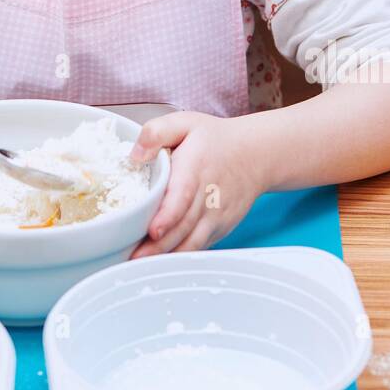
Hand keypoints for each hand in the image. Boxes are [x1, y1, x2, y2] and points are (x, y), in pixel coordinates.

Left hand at [127, 112, 262, 258]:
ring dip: (167, 256)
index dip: (168, 216)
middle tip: (133, 258)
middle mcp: (208, 197)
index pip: (182, 197)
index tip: (152, 230)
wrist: (256, 155)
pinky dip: (180, 257)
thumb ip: (157, 132)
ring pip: (191, 243)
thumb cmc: (216, 140)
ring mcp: (216, 217)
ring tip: (141, 266)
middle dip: (157, 246)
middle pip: (183, 227)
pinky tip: (160, 262)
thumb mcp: (186, 123)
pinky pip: (199, 247)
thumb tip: (135, 155)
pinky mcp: (220, 229)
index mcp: (195, 169)